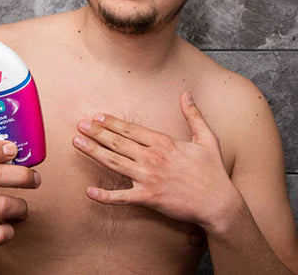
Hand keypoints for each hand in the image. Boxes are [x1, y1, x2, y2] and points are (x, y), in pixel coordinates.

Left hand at [72, 92, 239, 231]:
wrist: (219, 204)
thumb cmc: (213, 171)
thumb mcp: (207, 138)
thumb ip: (193, 115)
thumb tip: (186, 93)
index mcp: (164, 142)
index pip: (131, 129)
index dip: (112, 122)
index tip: (97, 117)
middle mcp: (153, 158)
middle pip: (118, 142)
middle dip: (96, 133)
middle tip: (79, 125)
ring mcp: (149, 178)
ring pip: (115, 163)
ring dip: (94, 152)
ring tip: (77, 143)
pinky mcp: (149, 199)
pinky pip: (122, 197)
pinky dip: (105, 196)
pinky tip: (89, 192)